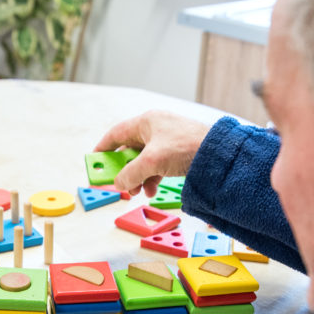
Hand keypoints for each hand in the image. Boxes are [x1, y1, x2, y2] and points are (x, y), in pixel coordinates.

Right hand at [94, 111, 209, 196]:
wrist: (219, 154)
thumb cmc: (187, 147)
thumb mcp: (151, 162)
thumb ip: (130, 174)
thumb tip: (118, 183)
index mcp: (146, 122)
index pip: (116, 134)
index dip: (103, 148)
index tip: (94, 161)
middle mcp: (156, 129)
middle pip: (129, 150)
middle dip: (123, 169)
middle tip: (117, 183)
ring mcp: (167, 141)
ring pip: (143, 161)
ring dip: (137, 177)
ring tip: (137, 191)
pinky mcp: (177, 153)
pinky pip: (157, 167)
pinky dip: (151, 179)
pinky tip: (151, 190)